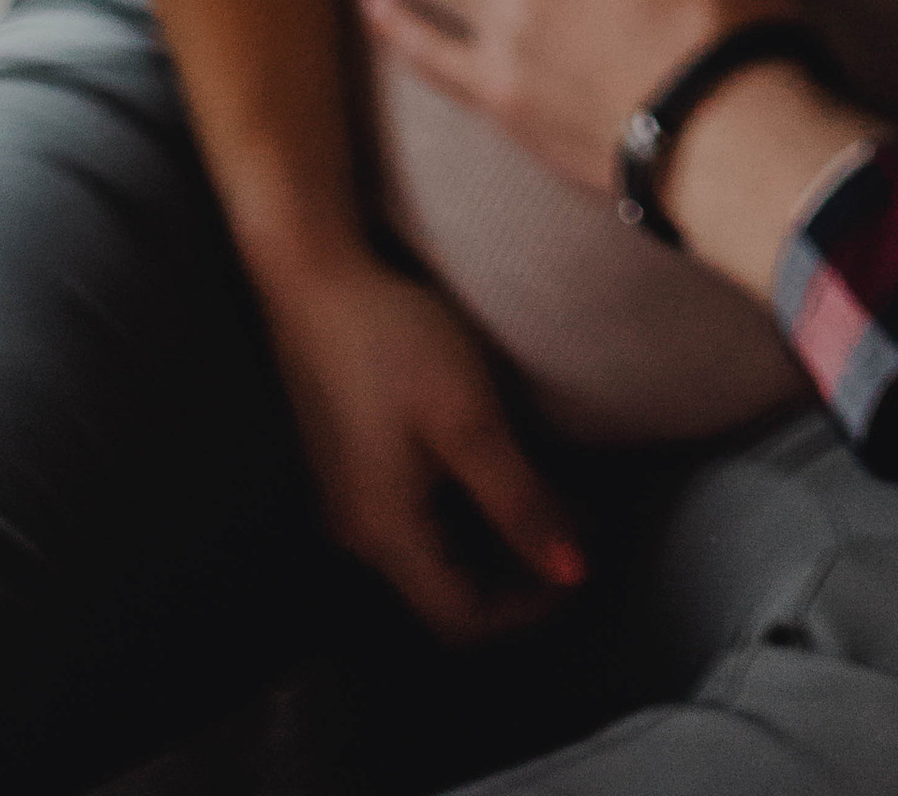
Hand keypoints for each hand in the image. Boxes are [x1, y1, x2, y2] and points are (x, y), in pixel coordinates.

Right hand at [260, 245, 584, 641]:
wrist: (315, 279)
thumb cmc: (395, 343)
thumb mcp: (470, 419)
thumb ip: (519, 501)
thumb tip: (571, 573)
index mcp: (384, 534)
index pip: (461, 618)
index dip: (528, 608)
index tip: (582, 565)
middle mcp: (356, 533)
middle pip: (445, 591)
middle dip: (516, 570)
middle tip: (576, 524)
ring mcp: (345, 500)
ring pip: (432, 553)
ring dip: (493, 537)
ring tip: (550, 492)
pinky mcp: (345, 465)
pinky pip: (413, 517)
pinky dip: (464, 510)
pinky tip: (496, 464)